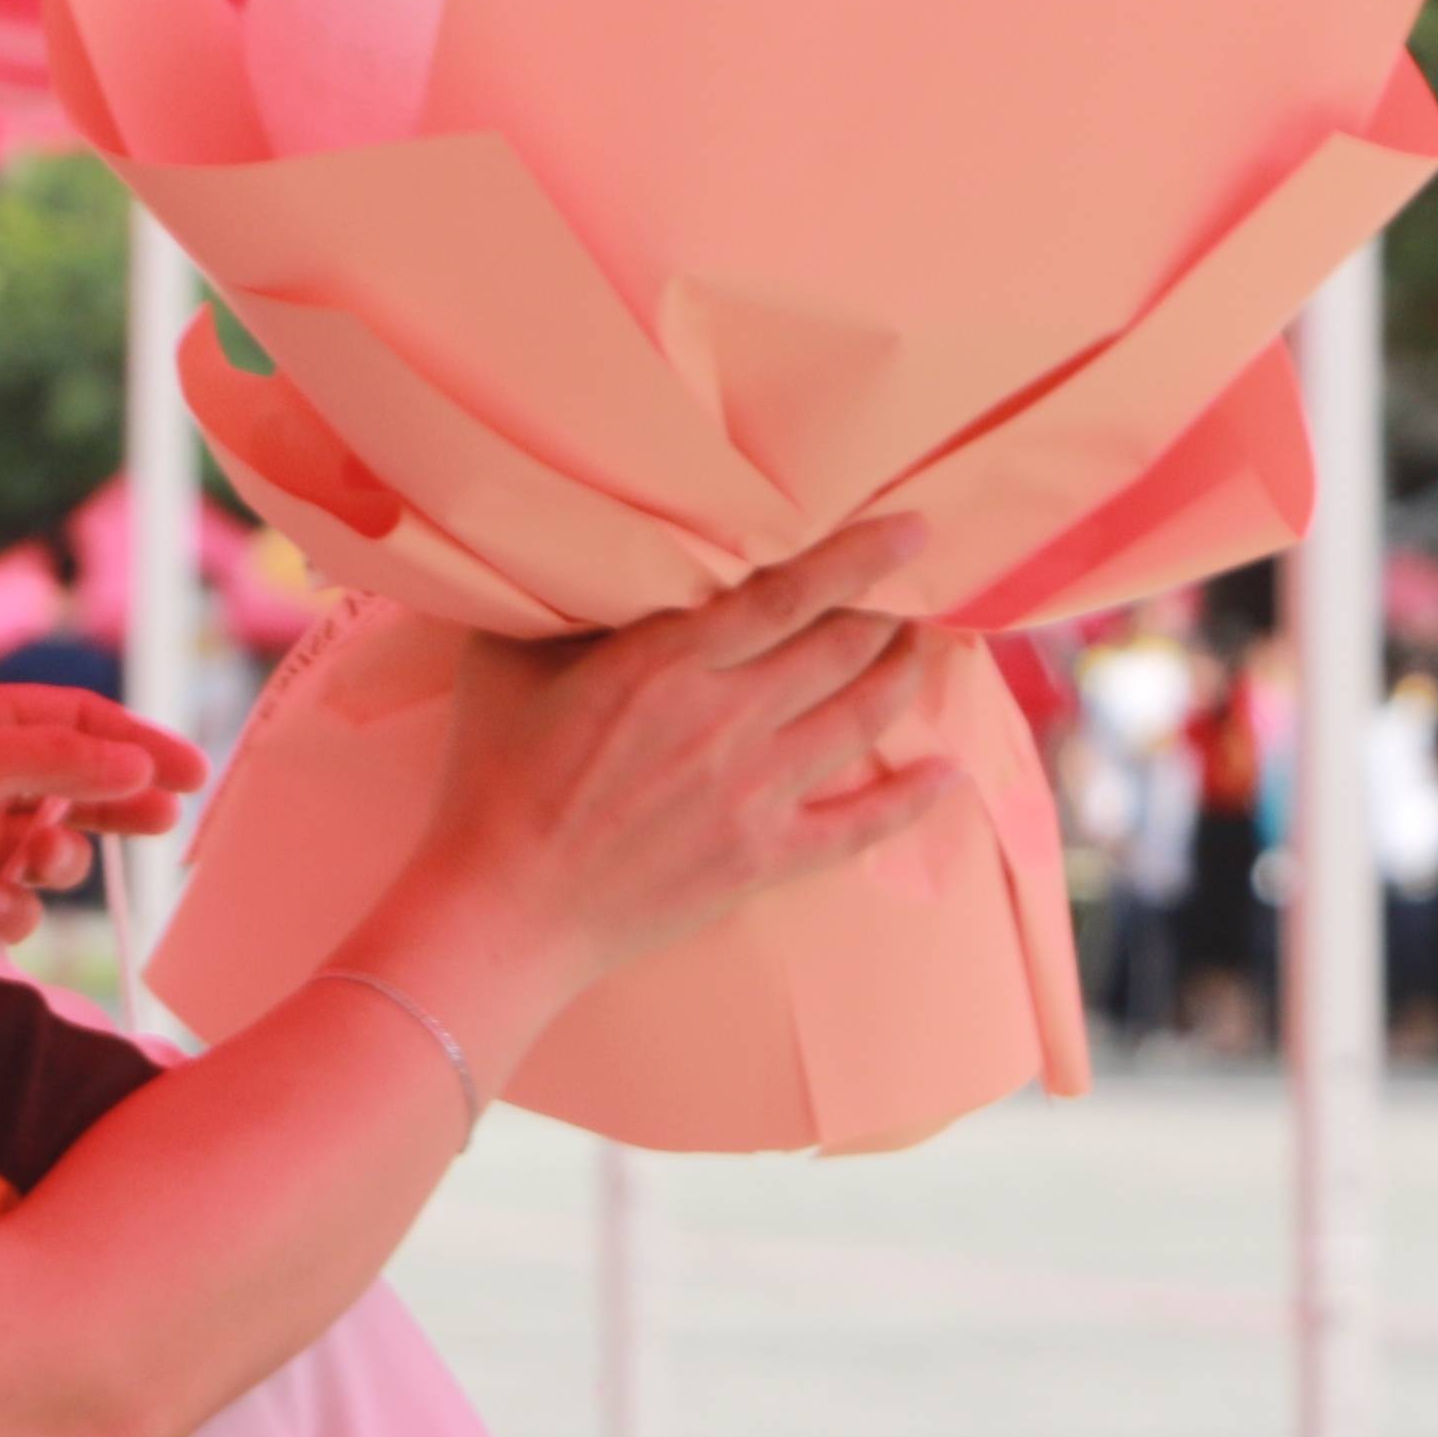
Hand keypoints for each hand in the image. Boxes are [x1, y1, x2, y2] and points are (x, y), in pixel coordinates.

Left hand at [0, 684, 204, 945]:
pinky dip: (12, 910)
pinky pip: (15, 909)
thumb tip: (140, 765)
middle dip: (120, 805)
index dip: (136, 743)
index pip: (78, 724)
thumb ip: (60, 760)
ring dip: (60, 861)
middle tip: (165, 819)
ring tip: (41, 858)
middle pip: (78, 788)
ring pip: (53, 854)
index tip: (190, 772)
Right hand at [412, 521, 956, 994]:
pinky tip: (946, 773)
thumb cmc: (491, 782)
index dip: (861, 555)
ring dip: (907, 678)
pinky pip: (859, 825)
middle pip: (842, 648)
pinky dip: (912, 798)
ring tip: (930, 649)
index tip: (911, 527)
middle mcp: (727, 720)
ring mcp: (753, 793)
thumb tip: (591, 557)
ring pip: (861, 718)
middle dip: (893, 612)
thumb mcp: (507, 667)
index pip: (791, 592)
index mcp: (668, 663)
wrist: (501, 909)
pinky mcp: (762, 858)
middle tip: (920, 587)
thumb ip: (563, 607)